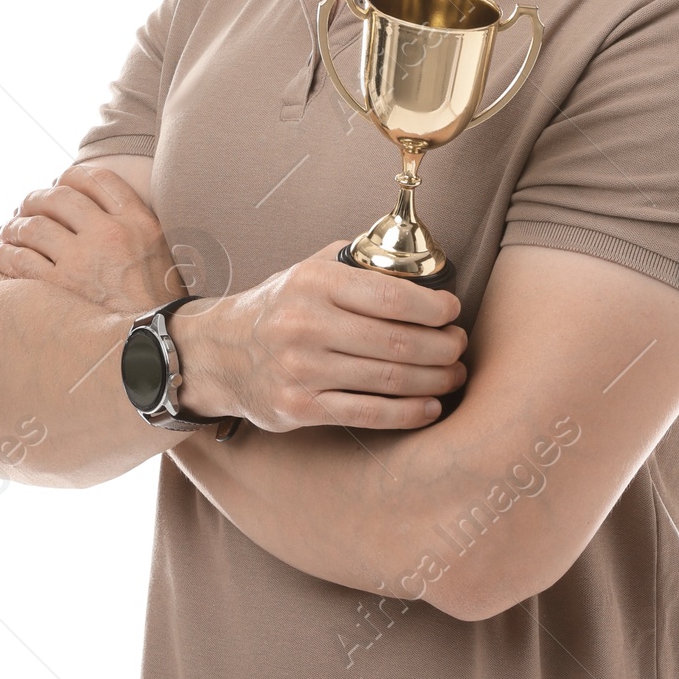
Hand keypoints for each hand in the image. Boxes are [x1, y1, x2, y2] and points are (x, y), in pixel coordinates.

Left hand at [0, 165, 177, 316]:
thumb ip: (134, 223)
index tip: (58, 186)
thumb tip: (101, 206)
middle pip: (59, 197)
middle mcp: (110, 234)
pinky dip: (1, 252)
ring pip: (33, 226)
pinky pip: (19, 259)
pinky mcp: (59, 287)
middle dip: (35, 198)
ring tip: (5, 230)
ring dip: (13, 225)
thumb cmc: (158, 299)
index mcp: (138, 221)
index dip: (69, 178)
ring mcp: (82, 260)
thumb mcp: (160, 250)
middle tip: (25, 206)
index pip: (95, 179)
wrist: (157, 343)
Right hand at [175, 241, 467, 433]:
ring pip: (387, 379)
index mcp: (314, 284)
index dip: (433, 307)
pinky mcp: (299, 409)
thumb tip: (418, 267)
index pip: (391, 296)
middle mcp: (305, 325)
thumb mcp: (309, 270)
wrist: (218, 353)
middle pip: (396, 342)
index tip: (452, 311)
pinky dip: (407, 412)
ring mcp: (301, 370)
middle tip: (460, 346)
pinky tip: (429, 406)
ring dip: (433, 380)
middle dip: (442, 347)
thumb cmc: (279, 307)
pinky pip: (367, 414)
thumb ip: (358, 264)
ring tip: (454, 374)